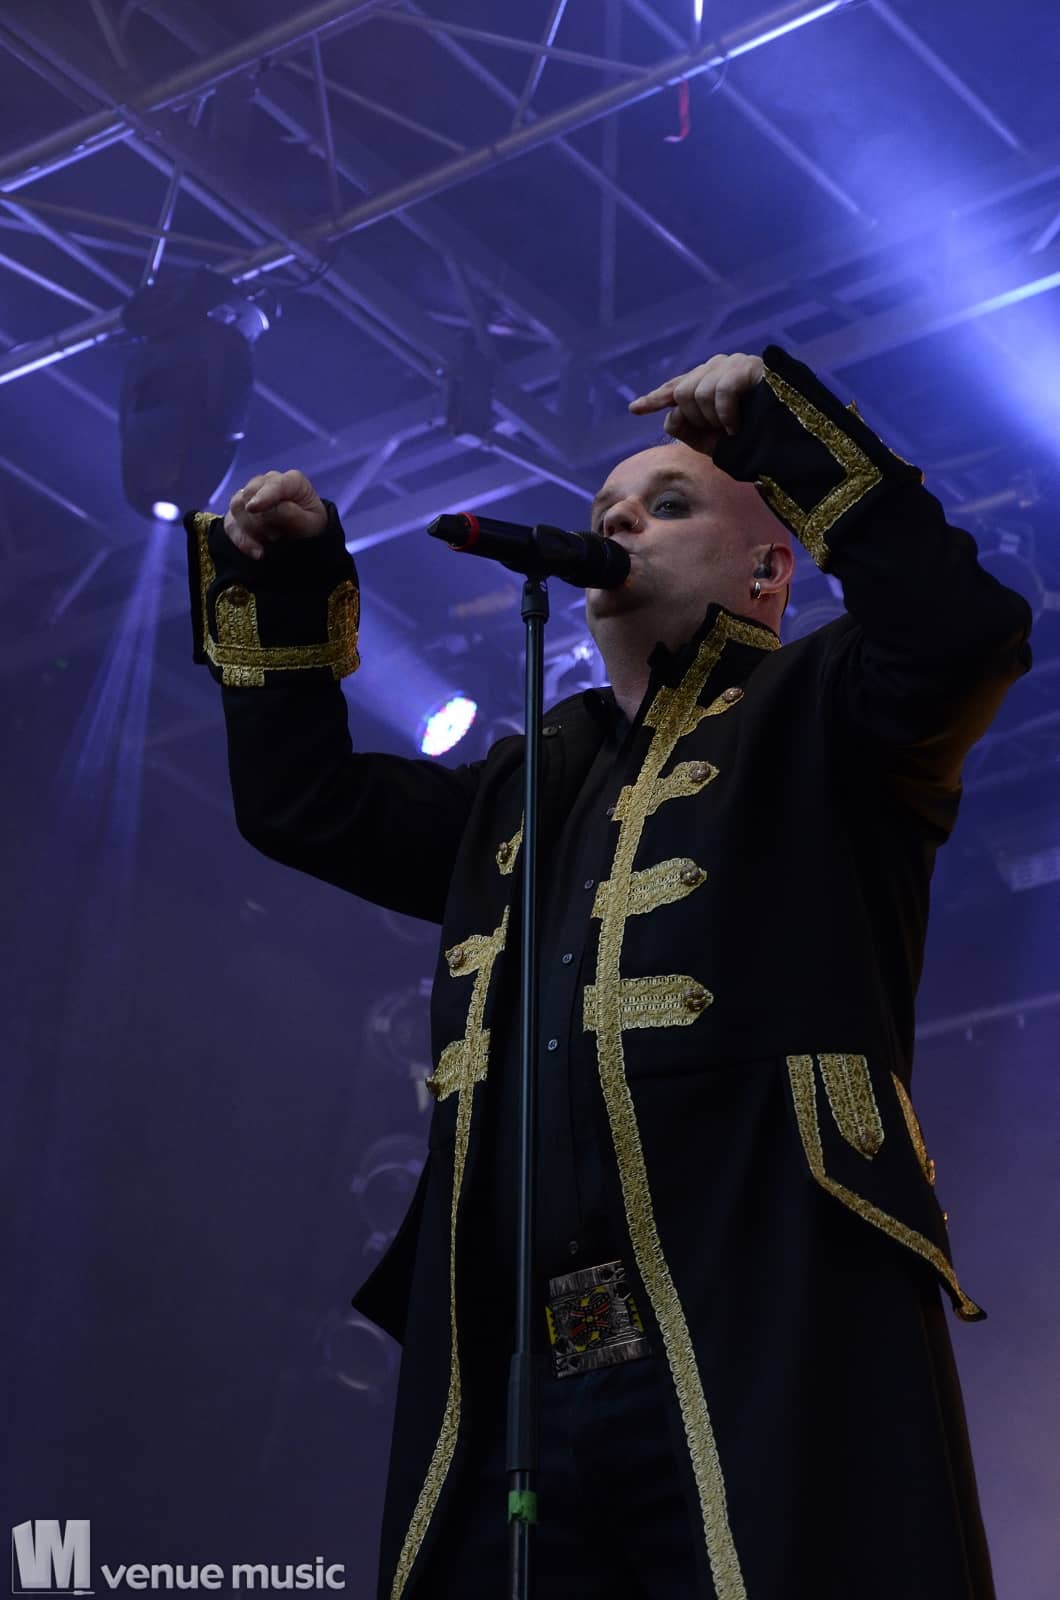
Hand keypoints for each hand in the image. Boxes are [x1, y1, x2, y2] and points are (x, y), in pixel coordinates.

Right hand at [223, 469, 327, 559]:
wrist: (304, 535)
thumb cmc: (310, 526)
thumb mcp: (311, 524)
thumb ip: (293, 515)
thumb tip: (271, 509)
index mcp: (292, 481)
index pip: (274, 485)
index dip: (263, 496)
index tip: (252, 508)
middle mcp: (268, 482)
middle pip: (250, 494)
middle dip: (261, 520)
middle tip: (278, 537)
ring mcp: (250, 494)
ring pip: (237, 507)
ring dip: (252, 529)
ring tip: (273, 540)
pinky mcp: (239, 511)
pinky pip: (230, 523)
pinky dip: (241, 539)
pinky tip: (257, 552)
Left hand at [628, 352, 764, 454]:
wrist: (786, 437)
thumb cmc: (750, 437)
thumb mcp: (711, 440)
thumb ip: (685, 429)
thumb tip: (670, 417)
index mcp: (706, 381)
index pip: (675, 387)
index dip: (655, 398)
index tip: (635, 409)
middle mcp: (716, 367)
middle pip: (681, 393)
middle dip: (695, 419)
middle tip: (719, 431)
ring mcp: (732, 363)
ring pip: (697, 393)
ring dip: (712, 419)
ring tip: (732, 428)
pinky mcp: (748, 366)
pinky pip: (720, 392)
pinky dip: (725, 415)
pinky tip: (736, 427)